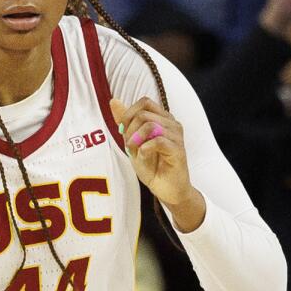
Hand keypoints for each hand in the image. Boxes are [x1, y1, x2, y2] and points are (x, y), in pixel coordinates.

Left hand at [110, 97, 198, 221]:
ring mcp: (177, 136)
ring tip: (135, 152)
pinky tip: (143, 157)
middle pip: (144, 114)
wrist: (166, 189)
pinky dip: (144, 149)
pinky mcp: (178, 150)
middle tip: (129, 147)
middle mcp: (172, 123)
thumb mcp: (133, 142)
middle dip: (129, 130)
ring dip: (136, 140)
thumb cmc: (153, 166)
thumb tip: (113, 100)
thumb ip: (125, 122)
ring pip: (149, 125)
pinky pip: (157, 141)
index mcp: (163, 118)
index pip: (144, 102)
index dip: (129, 114)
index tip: (123, 132)